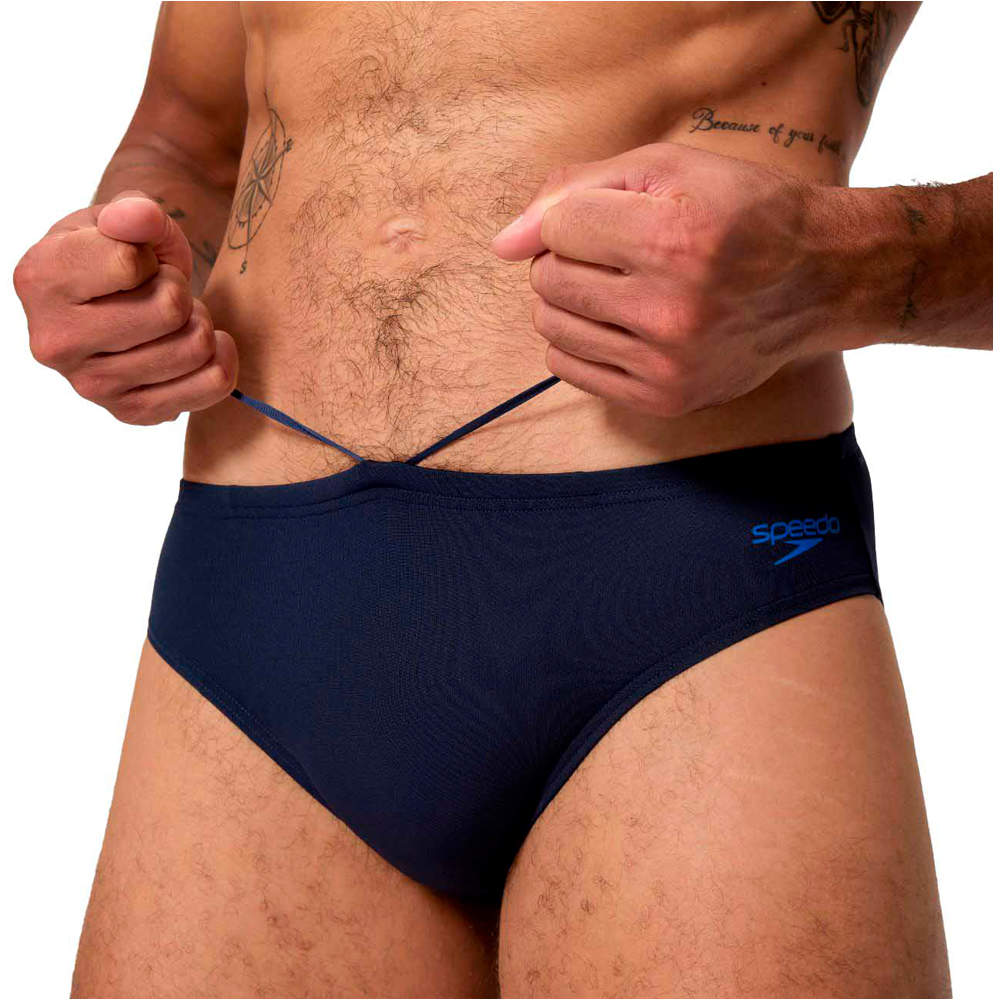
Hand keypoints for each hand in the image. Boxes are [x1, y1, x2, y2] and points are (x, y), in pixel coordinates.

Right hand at [13, 191, 236, 424]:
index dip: (149, 256)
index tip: (136, 262)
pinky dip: (221, 357)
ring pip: (194, 348)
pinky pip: (213, 384)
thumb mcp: (123, 221)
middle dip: (179, 290)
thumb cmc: (117, 254)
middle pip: (169, 309)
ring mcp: (92, 386)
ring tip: (173, 318)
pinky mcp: (131, 413)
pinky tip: (197, 343)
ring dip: (198, 323)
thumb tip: (136, 218)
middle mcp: (56, 342)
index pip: (130, 263)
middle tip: (162, 291)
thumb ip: (135, 211)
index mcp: (40, 280)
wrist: (114, 304)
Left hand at [491, 143, 845, 416]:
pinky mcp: (664, 399)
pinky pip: (568, 369)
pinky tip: (618, 323)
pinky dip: (579, 340)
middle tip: (621, 254)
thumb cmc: (741, 213)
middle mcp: (670, 310)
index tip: (618, 219)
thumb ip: (576, 189)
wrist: (819, 280)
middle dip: (571, 257)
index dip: (580, 215)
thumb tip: (502, 243)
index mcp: (674, 240)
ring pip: (551, 326)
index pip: (559, 228)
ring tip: (619, 288)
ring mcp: (666, 364)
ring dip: (570, 300)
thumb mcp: (669, 168)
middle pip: (548, 279)